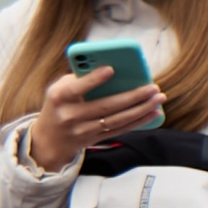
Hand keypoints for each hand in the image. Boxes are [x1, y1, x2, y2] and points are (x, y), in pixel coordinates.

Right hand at [26, 65, 166, 173]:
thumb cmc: (59, 105)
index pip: (77, 88)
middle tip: (153, 87)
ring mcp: (84, 130)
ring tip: (158, 98)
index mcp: (59, 98)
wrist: (49, 139)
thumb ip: (80, 80)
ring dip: (141, 109)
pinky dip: (139, 121)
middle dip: (133, 96)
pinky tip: (153, 113)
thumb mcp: (59, 89)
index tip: (111, 69)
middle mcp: (71, 115)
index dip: (94, 79)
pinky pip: (120, 129)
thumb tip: (112, 71)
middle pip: (106, 106)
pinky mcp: (95, 139)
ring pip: (117, 119)